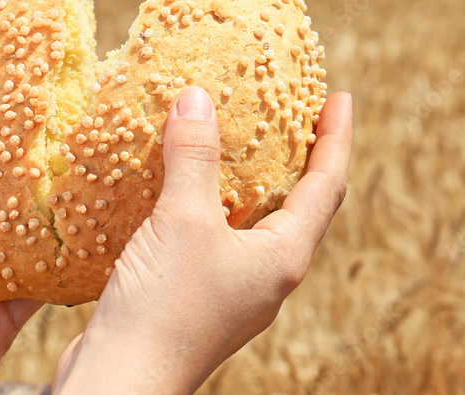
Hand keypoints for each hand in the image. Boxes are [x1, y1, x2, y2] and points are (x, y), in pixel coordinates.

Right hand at [53, 87, 352, 394]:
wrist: (122, 383)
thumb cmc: (165, 309)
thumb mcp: (183, 221)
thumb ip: (193, 157)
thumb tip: (198, 98)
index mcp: (285, 256)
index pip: (328, 186)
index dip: (338, 138)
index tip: (341, 98)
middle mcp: (270, 273)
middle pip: (302, 204)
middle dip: (306, 156)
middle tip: (300, 112)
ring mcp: (236, 286)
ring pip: (259, 220)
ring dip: (258, 178)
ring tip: (247, 139)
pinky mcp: (201, 293)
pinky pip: (220, 234)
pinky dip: (215, 200)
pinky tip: (187, 183)